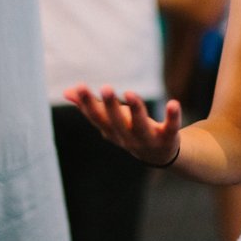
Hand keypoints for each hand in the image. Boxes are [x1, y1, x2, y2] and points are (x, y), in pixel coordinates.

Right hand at [63, 84, 181, 166]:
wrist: (159, 154)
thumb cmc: (130, 130)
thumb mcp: (110, 120)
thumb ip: (90, 107)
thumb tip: (66, 91)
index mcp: (112, 131)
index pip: (97, 118)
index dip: (87, 104)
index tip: (80, 86)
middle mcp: (127, 137)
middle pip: (117, 123)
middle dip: (110, 106)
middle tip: (105, 87)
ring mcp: (147, 139)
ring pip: (140, 126)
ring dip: (136, 110)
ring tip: (130, 92)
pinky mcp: (168, 138)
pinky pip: (170, 127)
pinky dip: (172, 117)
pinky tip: (174, 103)